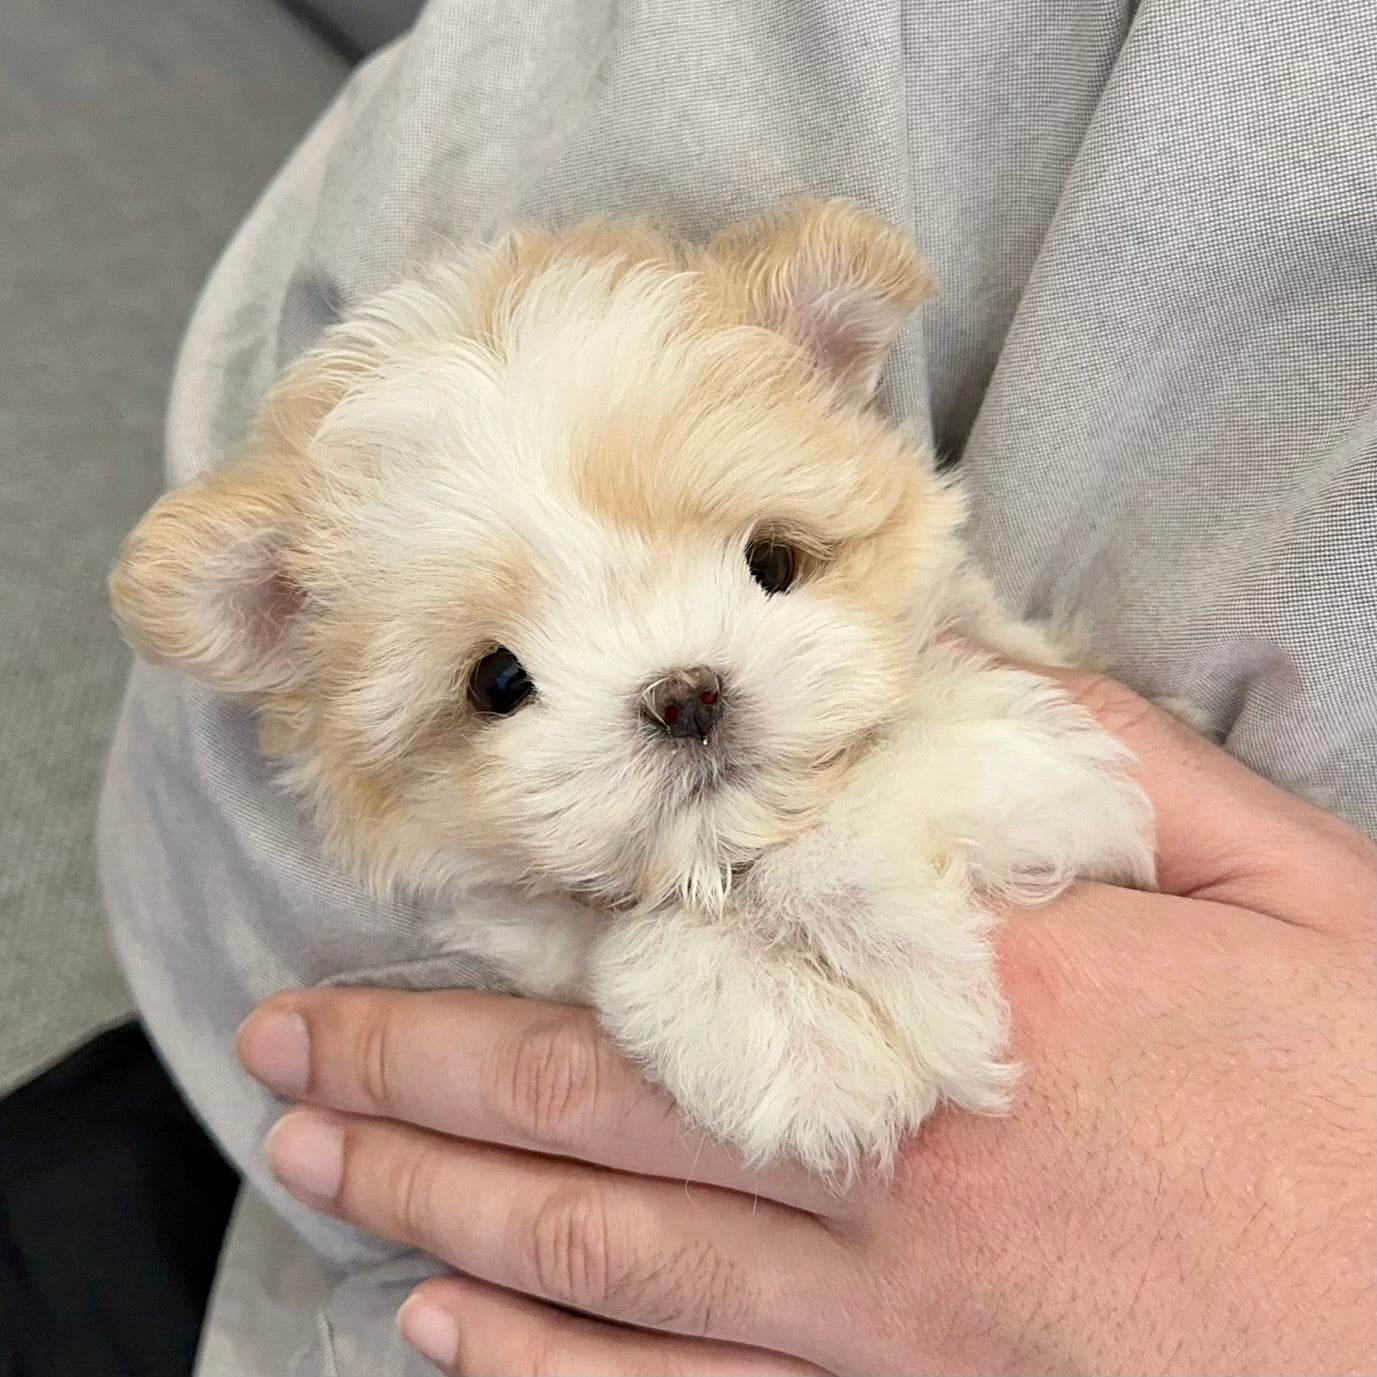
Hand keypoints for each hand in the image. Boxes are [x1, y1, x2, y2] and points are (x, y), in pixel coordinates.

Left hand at [238, 667, 1374, 1375]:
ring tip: (313, 1165)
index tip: (419, 908)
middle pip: (593, 1104)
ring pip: (600, 1251)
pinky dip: (548, 1371)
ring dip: (438, 1201)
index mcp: (967, 986)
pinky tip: (447, 1338)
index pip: (688, 935)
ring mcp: (889, 1308)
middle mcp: (888, 1148)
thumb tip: (958, 668)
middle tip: (280, 1060)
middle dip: (413, 1079)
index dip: (530, 933)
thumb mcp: (1279, 876)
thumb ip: (1101, 762)